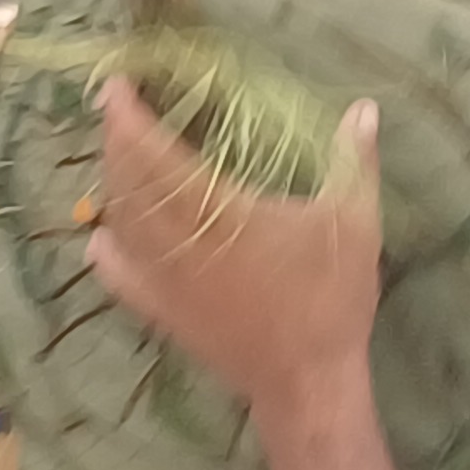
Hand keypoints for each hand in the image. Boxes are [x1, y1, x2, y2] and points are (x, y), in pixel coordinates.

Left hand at [85, 78, 383, 420]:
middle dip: (114, 141)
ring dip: (112, 184)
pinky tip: (106, 230)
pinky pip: (117, 273)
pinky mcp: (160, 311)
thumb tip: (363, 107)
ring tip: (119, 157)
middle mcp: (178, 243)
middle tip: (118, 112)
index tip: (114, 87)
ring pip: (118, 221)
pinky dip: (107, 244)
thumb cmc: (331, 300)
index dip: (127, 119)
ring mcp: (162, 280)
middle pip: (126, 182)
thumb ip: (354, 161)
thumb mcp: (355, 224)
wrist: (307, 383)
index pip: (155, 155)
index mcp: (220, 214)